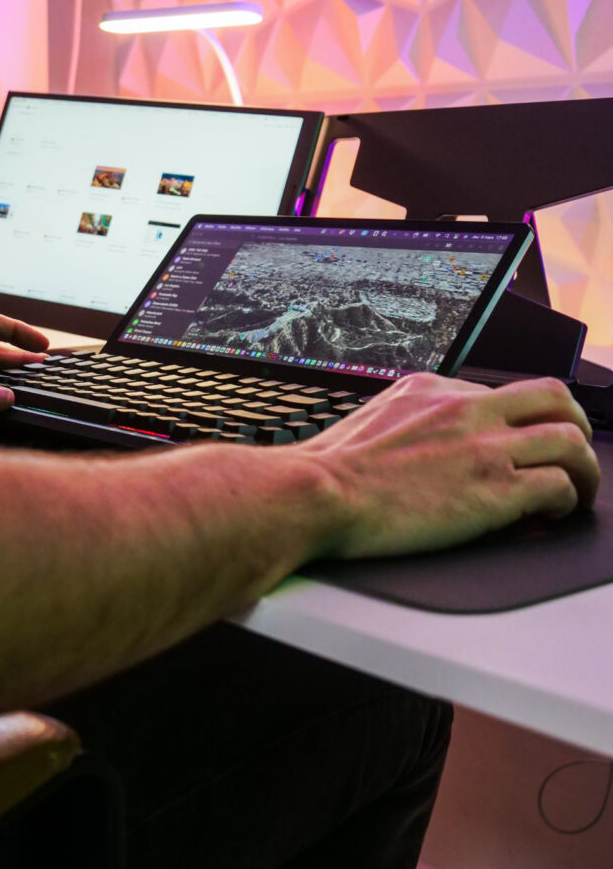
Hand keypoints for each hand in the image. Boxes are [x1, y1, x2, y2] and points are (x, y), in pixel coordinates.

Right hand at [300, 373, 599, 557]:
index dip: (519, 421)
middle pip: (553, 398)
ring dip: (584, 467)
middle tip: (571, 450)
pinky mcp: (493, 488)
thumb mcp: (373, 420)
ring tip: (577, 488)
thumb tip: (421, 438)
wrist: (319, 492)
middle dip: (573, 424)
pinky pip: (559, 485)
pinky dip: (566, 501)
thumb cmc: (330, 469)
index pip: (501, 391)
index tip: (519, 441)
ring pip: (570, 440)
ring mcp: (483, 446)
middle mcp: (466, 409)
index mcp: (433, 389)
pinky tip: (551, 514)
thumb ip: (408, 421)